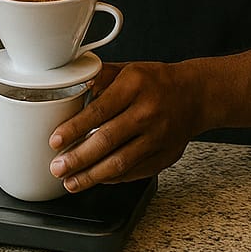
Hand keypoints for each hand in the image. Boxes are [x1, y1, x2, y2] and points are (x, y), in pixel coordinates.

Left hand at [47, 61, 207, 192]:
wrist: (195, 96)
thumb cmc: (156, 82)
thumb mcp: (127, 69)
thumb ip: (99, 77)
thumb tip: (71, 87)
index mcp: (135, 86)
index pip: (99, 111)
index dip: (74, 128)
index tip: (55, 140)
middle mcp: (148, 112)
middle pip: (107, 141)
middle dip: (78, 158)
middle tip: (57, 167)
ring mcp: (158, 137)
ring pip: (121, 163)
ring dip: (92, 176)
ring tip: (72, 182)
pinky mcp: (164, 156)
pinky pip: (134, 172)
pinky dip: (113, 178)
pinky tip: (97, 179)